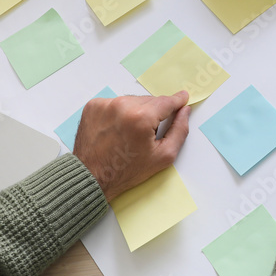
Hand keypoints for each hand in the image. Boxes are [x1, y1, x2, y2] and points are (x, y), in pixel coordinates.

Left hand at [74, 92, 190, 201]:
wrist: (91, 177)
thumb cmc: (126, 171)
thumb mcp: (163, 156)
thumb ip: (179, 130)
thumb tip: (184, 111)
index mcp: (141, 117)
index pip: (166, 101)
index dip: (177, 100)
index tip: (183, 98)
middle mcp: (122, 105)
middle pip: (150, 100)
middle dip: (155, 112)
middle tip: (150, 131)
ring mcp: (106, 104)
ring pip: (133, 100)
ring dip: (137, 111)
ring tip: (131, 132)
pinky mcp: (93, 106)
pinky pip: (116, 103)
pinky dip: (120, 112)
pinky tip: (118, 129)